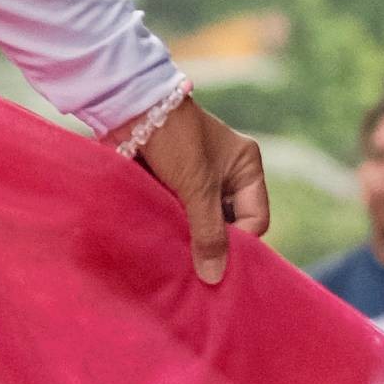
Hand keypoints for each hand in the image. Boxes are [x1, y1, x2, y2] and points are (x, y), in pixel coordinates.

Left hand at [134, 97, 268, 287]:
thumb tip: (214, 277)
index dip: (238, 243)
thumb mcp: (197, 187)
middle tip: (194, 268)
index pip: (255, 220)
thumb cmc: (173, 139)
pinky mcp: (171, 183)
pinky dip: (172, 228)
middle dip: (212, 243)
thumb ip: (208, 232)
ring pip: (201, 222)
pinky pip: (179, 215)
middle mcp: (227, 174)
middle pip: (228, 224)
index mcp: (246, 167)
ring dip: (189, 237)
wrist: (128, 107)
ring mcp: (198, 179)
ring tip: (176, 259)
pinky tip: (162, 244)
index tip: (214, 263)